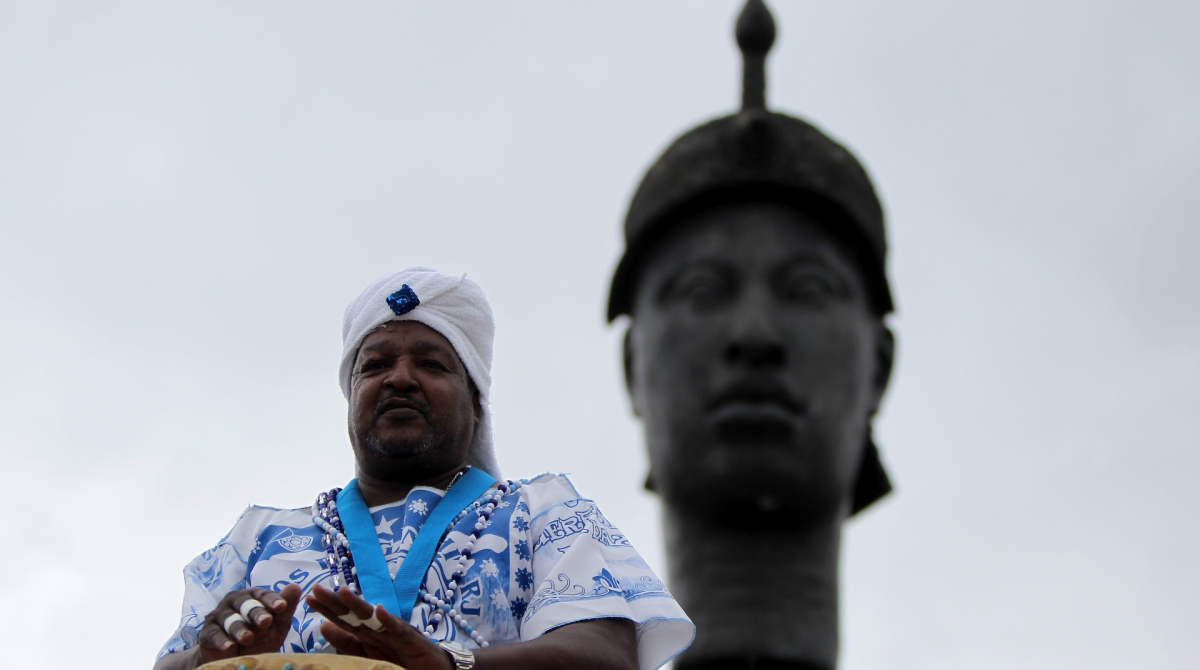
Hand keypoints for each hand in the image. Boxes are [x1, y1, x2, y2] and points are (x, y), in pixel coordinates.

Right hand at [197, 584, 301, 662]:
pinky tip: (229, 647)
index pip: (263, 595)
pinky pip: (214, 633)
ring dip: (238, 628)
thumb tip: (296, 586)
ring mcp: (220, 614)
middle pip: (245, 604)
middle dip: (256, 612)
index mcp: (253, 596)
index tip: (283, 606)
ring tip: (247, 638)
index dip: (272, 600)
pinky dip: (222, 640)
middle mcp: (235, 601)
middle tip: (266, 621)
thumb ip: (285, 608)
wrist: (235, 658)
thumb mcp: (276, 626)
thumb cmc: (259, 638)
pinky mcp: (208, 631)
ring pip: (229, 618)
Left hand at [306, 583, 452, 669]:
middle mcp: (379, 629)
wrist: (435, 668)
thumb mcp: (368, 653)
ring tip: (342, 592)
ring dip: (358, 604)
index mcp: (368, 633)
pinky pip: (399, 629)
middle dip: (336, 601)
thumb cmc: (402, 659)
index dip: (327, 609)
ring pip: (373, 617)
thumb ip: (347, 642)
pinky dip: (389, 620)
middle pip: (354, 614)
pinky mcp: (412, 640)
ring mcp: (396, 633)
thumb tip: (322, 626)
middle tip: (317, 588)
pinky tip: (379, 609)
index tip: (309, 597)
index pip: (344, 619)